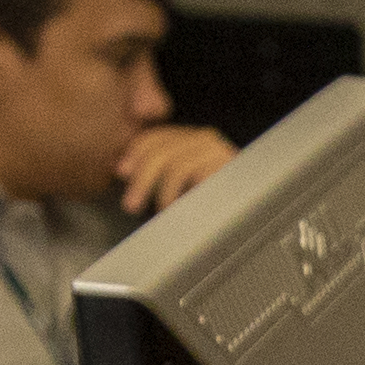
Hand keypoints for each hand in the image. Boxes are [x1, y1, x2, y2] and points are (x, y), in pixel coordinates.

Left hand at [113, 123, 235, 217]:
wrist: (243, 227)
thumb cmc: (210, 213)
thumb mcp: (177, 190)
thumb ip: (156, 175)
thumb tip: (120, 167)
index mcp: (194, 141)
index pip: (158, 137)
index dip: (136, 151)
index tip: (120, 172)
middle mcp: (206, 139)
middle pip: (161, 147)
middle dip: (141, 176)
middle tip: (130, 204)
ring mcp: (216, 148)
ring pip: (170, 159)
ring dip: (154, 187)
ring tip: (155, 211)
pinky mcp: (223, 161)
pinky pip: (183, 169)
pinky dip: (172, 192)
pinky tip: (172, 209)